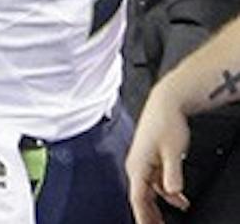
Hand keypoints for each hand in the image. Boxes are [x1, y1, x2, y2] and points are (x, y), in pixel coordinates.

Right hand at [125, 80, 191, 223]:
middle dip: (148, 216)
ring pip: (149, 191)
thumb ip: (172, 174)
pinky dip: (165, 193)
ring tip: (167, 220)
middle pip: (141, 198)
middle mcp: (136, 165)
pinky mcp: (149, 159)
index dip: (142, 218)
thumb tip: (173, 192)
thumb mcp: (174, 151)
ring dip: (158, 206)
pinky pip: (155, 182)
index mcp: (137, 164)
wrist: (165, 103)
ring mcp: (142, 162)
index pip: (138, 199)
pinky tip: (178, 200)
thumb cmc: (165, 122)